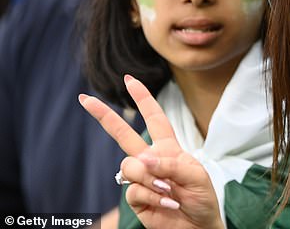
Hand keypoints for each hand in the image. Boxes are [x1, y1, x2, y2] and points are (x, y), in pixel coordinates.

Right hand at [79, 75, 223, 228]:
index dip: (143, 98)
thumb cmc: (202, 197)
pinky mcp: (136, 198)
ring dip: (150, 177)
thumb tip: (142, 159)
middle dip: (104, 116)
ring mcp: (142, 178)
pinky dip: (153, 196)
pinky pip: (135, 190)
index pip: (154, 118)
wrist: (199, 226)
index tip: (130, 79)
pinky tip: (167, 203)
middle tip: (84, 99)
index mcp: (168, 147)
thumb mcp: (196, 175)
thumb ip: (170, 164)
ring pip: (130, 166)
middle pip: (123, 135)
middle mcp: (151, 159)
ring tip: (170, 191)